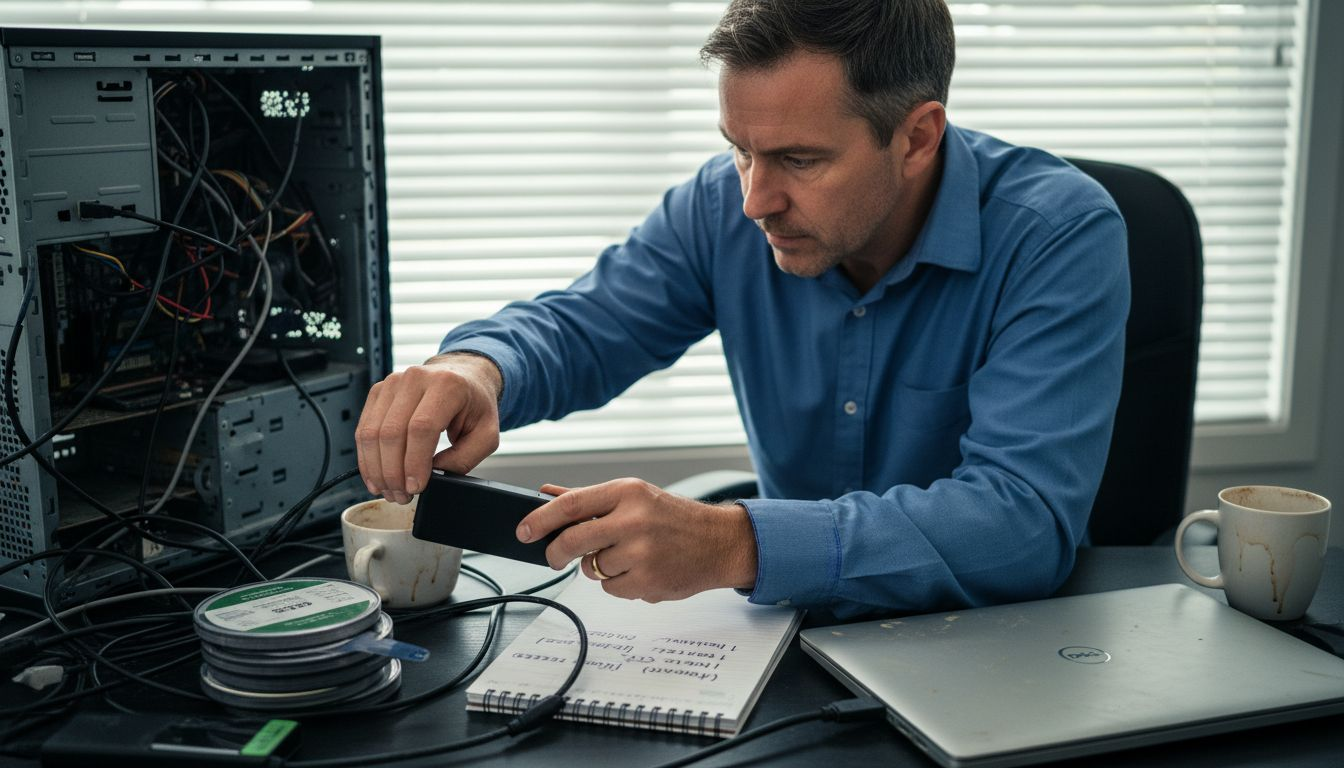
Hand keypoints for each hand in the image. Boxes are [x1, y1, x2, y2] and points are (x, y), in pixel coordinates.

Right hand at [355, 353, 502, 504]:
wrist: (463, 377)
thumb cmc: (475, 405)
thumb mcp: (486, 435)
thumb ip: (464, 458)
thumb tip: (434, 477)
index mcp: (447, 386)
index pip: (421, 428)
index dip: (414, 462)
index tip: (416, 487)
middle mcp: (416, 379)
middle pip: (392, 432)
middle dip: (393, 472)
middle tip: (401, 496)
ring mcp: (393, 383)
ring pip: (372, 433)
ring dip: (377, 469)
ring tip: (389, 490)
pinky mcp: (379, 391)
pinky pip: (364, 429)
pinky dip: (367, 457)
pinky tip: (376, 476)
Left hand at [518, 478, 757, 601]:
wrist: (718, 542)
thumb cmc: (672, 517)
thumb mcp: (632, 497)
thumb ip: (588, 498)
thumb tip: (545, 493)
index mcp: (627, 492)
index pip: (571, 504)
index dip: (540, 519)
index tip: (523, 531)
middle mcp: (634, 519)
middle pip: (573, 540)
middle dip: (556, 553)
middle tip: (554, 558)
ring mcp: (642, 552)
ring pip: (593, 568)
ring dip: (599, 568)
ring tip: (627, 556)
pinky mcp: (649, 581)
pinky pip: (612, 589)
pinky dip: (619, 584)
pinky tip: (641, 571)